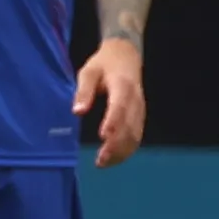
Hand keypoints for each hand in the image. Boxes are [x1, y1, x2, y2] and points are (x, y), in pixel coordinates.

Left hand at [74, 36, 146, 167]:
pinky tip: (115, 158)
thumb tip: (78, 111)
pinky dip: (128, 149)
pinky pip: (137, 135)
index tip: (103, 137)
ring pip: (136, 134)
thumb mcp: (88, 72)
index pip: (120, 107)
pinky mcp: (140, 116)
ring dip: (122, 151)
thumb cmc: (103, 64)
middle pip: (130, 125)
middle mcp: (136, 100)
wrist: (126, 56)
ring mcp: (140, 109)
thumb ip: (83, 91)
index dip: (113, 122)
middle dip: (117, 145)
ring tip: (104, 163)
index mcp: (123, 86)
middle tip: (100, 160)